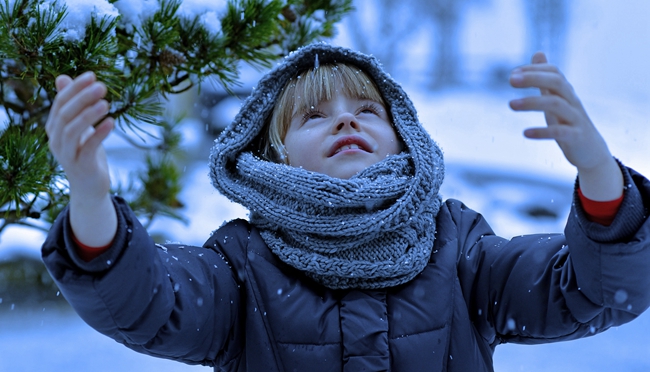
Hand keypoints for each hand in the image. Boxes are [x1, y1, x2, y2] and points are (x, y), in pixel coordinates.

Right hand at [45, 72, 113, 199]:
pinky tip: (112, 123)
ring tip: (106, 103)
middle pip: (65, 114)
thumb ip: (71, 104)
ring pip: (72, 131)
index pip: (60, 103)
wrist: (90, 187)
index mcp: (54, 128)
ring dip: (89, 115)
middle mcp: (56, 140)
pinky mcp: (82, 166)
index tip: (92, 75)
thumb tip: (62, 77)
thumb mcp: (79, 127)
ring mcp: (67, 154)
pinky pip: (89, 147)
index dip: (75, 88)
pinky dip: (99, 134)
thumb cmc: (86, 153)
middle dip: (82, 98)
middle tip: (102, 86)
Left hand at [509, 52, 622, 200]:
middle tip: (510, 80)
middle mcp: (572, 102)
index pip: (554, 72)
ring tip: (510, 104)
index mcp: (566, 92)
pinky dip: (542, 131)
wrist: (592, 152)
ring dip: (531, 102)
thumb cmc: (569, 122)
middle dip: (533, 78)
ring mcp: (575, 119)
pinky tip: (525, 133)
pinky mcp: (576, 137)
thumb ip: (545, 79)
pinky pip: (560, 132)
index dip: (534, 70)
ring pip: (556, 104)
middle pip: (556, 82)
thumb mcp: (556, 99)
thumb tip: (538, 52)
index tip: (513, 74)